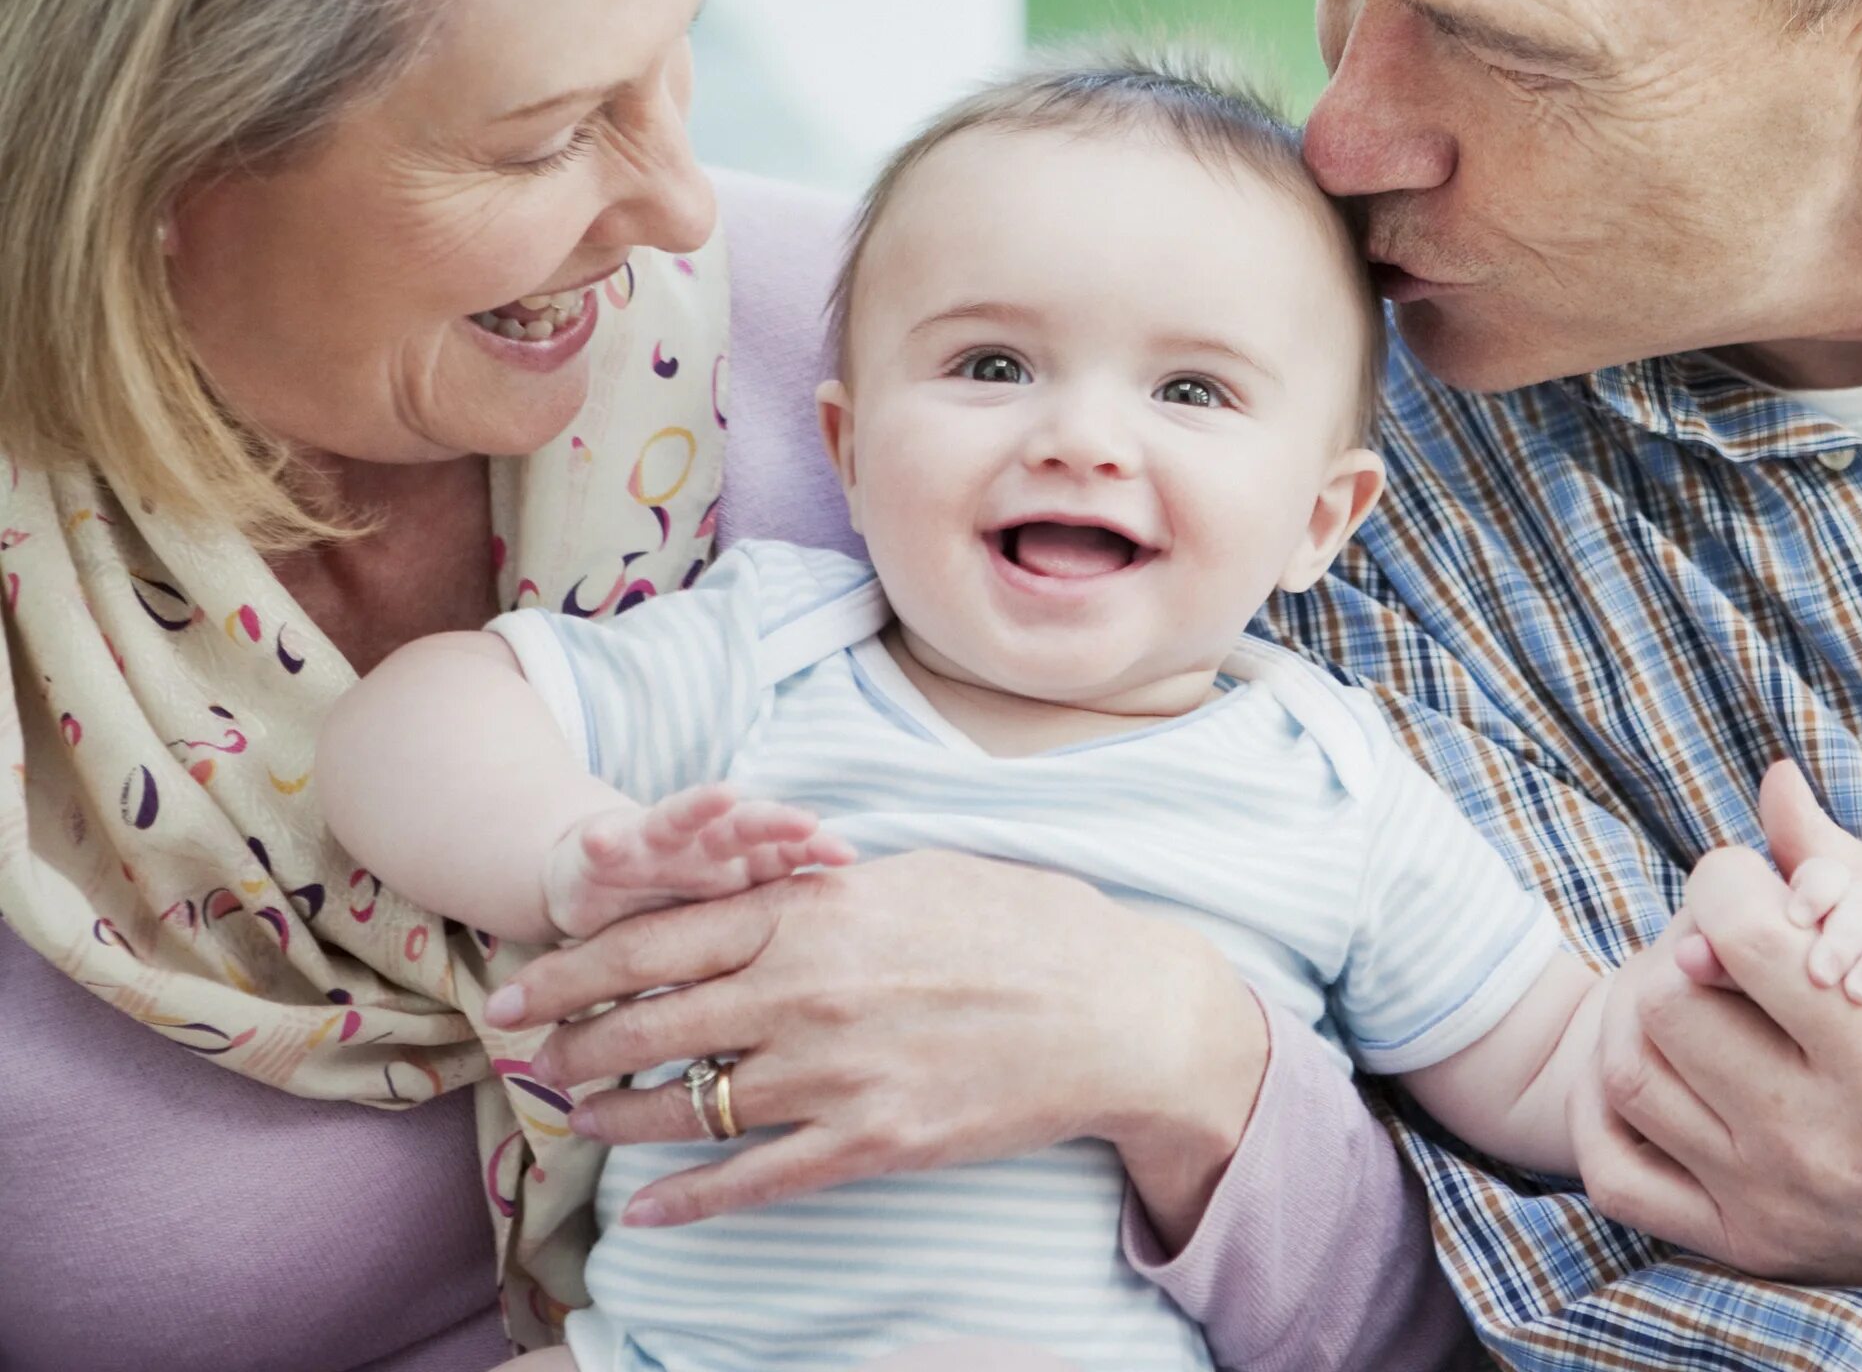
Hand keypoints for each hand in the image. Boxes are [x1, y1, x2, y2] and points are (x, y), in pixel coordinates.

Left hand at [484, 850, 1269, 1241]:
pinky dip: (688, 1200)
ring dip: (617, 1118)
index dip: (574, 969)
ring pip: (688, 1106)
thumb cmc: (1026, 928)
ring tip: (576, 1122)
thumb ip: (824, 889)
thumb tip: (760, 890)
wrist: (1115, 1012)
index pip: (658, 940)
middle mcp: (808, 992)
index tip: (522, 989)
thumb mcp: (916, 876)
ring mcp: (836, 1073)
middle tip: (520, 1061)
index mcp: (815, 914)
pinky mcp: (871, 1142)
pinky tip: (644, 1211)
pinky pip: (755, 1179)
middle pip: (651, 1023)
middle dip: (571, 1045)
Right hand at [541, 784, 855, 940]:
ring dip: (700, 806)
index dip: (813, 851)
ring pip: (683, 817)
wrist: (599, 880)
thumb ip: (770, 948)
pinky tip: (602, 840)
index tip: (845, 853)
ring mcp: (656, 841)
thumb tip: (830, 995)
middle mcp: (704, 845)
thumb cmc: (678, 912)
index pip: (785, 854)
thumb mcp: (727, 930)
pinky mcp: (606, 846)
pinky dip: (604, 839)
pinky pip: (607, 842)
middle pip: (746, 828)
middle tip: (805, 823)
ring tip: (723, 796)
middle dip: (775, 822)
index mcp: (741, 867)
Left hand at [1573, 761, 1861, 1331]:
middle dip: (1688, 938)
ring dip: (1648, 1010)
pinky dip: (1608, 1107)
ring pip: (1628, 1076)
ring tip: (1704, 992)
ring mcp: (1776, 1205)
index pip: (1734, 933)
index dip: (1732, 878)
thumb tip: (1771, 784)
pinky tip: (1664, 1062)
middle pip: (1666, 1000)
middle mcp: (1820, 1142)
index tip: (1764, 883)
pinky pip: (1615, 1174)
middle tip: (1736, 936)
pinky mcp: (1752, 1248)